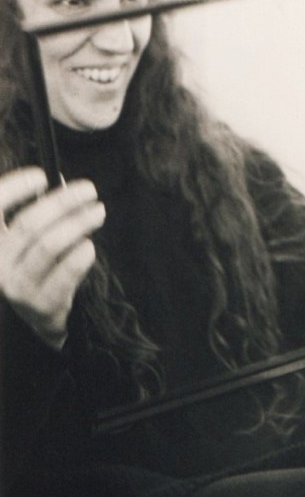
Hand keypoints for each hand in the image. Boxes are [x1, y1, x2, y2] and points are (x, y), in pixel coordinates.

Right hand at [0, 167, 104, 349]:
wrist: (38, 320)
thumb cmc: (35, 269)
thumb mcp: (25, 242)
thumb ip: (36, 214)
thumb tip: (61, 183)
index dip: (14, 187)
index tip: (41, 176)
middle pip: (29, 224)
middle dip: (63, 202)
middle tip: (89, 191)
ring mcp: (16, 286)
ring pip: (49, 246)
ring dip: (78, 224)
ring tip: (98, 213)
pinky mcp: (41, 304)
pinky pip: (65, 273)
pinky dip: (80, 255)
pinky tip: (90, 245)